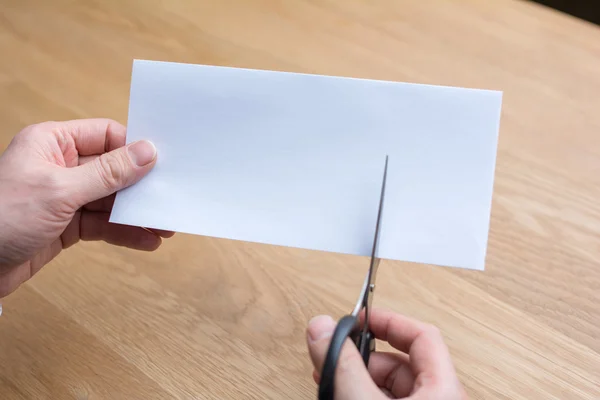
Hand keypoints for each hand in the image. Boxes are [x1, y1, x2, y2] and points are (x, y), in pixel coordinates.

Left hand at [0, 119, 172, 297]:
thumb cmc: (0, 218)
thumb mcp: (60, 190)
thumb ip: (107, 173)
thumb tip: (147, 152)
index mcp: (52, 143)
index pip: (105, 135)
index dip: (134, 148)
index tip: (162, 163)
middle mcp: (60, 166)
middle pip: (112, 170)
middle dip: (140, 187)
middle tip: (168, 198)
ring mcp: (63, 197)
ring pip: (110, 200)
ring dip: (136, 214)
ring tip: (164, 226)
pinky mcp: (65, 225)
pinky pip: (102, 224)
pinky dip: (123, 232)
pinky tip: (145, 240)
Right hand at [306, 309, 466, 398]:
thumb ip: (343, 366)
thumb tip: (323, 329)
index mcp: (443, 390)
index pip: (423, 336)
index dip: (390, 321)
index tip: (360, 318)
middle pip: (400, 362)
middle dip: (363, 355)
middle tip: (336, 354)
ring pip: (387, 386)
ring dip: (356, 377)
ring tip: (329, 378)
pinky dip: (358, 395)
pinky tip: (337, 396)